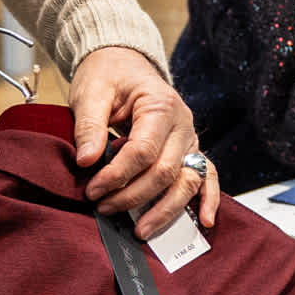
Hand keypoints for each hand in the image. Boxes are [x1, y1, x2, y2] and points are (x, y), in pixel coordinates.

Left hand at [68, 45, 217, 236]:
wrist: (124, 64)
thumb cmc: (108, 76)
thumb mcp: (91, 93)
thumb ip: (89, 126)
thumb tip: (87, 162)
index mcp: (160, 105)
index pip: (143, 151)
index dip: (117, 176)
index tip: (92, 191)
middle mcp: (182, 124)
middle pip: (165, 171)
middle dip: (133, 197)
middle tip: (102, 209)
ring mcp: (190, 139)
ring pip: (186, 181)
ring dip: (165, 210)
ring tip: (141, 231)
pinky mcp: (190, 150)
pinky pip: (206, 176)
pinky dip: (207, 199)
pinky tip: (203, 220)